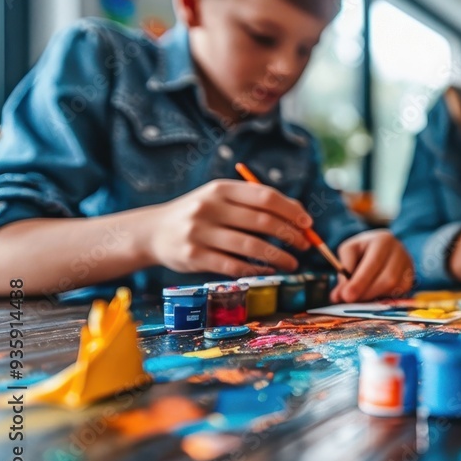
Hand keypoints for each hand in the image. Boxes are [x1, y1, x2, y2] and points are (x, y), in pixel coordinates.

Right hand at [147, 180, 310, 275]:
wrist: (153, 232)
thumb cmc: (200, 215)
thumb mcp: (221, 199)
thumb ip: (255, 203)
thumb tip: (299, 213)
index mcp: (221, 189)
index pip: (265, 196)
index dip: (291, 210)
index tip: (307, 223)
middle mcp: (209, 208)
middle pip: (262, 222)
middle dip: (290, 235)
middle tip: (304, 245)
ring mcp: (199, 233)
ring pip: (251, 247)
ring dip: (278, 256)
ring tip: (293, 262)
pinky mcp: (193, 257)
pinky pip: (234, 266)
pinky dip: (256, 269)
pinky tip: (268, 271)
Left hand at [331, 230, 414, 302]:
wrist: (384, 247)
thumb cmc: (364, 249)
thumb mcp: (349, 251)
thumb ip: (343, 272)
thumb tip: (339, 296)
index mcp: (384, 240)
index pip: (374, 263)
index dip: (360, 282)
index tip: (346, 296)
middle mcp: (400, 252)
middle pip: (388, 279)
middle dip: (366, 293)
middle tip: (349, 300)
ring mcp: (408, 266)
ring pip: (393, 289)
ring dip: (373, 297)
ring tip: (359, 296)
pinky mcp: (410, 280)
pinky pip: (397, 294)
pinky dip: (382, 298)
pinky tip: (373, 294)